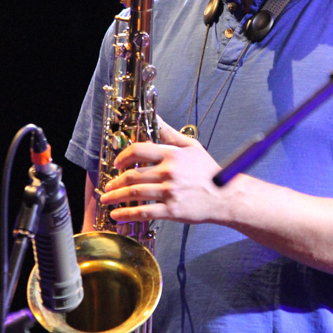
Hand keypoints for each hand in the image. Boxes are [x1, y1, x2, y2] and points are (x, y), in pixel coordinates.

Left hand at [99, 117, 226, 224]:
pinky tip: (117, 215)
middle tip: (108, 185)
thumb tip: (156, 118)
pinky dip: (127, 214)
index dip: (123, 156)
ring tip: (107, 199)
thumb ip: (170, 133)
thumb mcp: (192, 147)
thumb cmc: (209, 172)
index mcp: (172, 155)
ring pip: (134, 193)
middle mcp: (169, 172)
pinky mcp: (172, 210)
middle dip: (115, 181)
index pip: (139, 150)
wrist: (226, 196)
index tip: (117, 163)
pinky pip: (144, 212)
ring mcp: (169, 192)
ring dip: (116, 197)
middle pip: (132, 175)